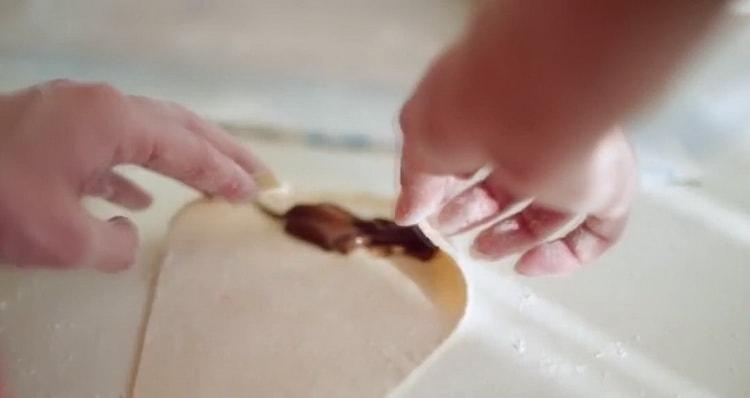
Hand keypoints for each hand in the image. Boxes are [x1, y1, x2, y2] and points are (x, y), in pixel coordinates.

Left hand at [0, 80, 264, 271]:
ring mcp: (72, 110)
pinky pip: (107, 145)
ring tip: (216, 177)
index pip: (186, 150)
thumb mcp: (62, 238)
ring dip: (182, 155)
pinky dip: (132, 169)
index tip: (255, 193)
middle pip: (178, 125)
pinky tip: (139, 196)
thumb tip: (127, 232)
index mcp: (113, 121)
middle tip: (258, 172)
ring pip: (145, 130)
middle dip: (221, 150)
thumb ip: (113, 243)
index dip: (224, 174)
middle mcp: (99, 104)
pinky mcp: (49, 126)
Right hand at [396, 0, 723, 275]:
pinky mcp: (609, 188)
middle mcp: (540, 131)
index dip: (448, 184)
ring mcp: (578, 161)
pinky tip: (527, 265)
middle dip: (475, 210)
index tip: (424, 209)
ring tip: (481, 250)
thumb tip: (407, 213)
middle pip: (511, 183)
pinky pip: (597, 230)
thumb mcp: (421, 139)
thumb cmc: (468, 111)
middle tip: (449, 227)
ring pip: (551, 209)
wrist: (528, 105)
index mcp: (497, 110)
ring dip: (512, 236)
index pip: (476, 151)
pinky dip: (565, 256)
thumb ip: (415, 179)